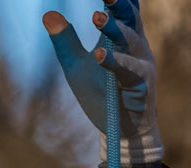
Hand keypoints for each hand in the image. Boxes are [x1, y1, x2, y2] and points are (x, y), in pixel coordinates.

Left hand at [42, 2, 162, 167]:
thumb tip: (47, 14)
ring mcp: (142, 67)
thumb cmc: (101, 95)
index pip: (123, 10)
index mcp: (122, 37)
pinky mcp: (142, 88)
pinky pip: (131, 73)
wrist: (120, 133)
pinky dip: (116, 62)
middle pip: (130, 19)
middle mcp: (136, 47)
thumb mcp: (76, 67)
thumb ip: (65, 41)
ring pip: (131, 42)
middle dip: (119, 5)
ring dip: (115, 29)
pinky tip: (100, 55)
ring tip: (96, 17)